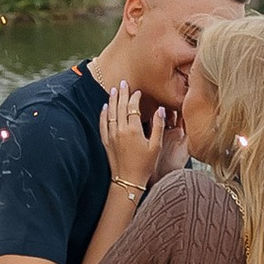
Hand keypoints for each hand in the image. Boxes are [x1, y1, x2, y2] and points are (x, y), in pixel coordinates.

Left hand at [99, 80, 166, 197]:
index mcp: (134, 130)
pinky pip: (102, 124)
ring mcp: (111, 136)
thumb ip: (158, 126)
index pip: (133, 107)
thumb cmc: (145, 165)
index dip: (135, 98)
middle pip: (120, 107)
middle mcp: (121, 130)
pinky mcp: (106, 141)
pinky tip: (105, 107)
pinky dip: (103, 114)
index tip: (138, 92)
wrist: (128, 181)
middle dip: (122, 93)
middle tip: (123, 82)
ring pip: (110, 113)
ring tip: (114, 90)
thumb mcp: (156, 146)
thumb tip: (160, 110)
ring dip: (112, 100)